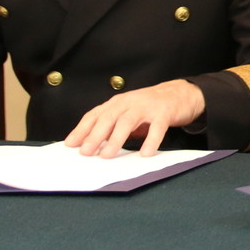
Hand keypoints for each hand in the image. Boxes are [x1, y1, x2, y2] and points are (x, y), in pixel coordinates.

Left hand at [64, 79, 205, 157]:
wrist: (179, 94)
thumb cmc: (149, 108)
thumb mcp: (127, 114)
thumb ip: (112, 127)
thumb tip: (91, 146)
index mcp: (117, 103)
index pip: (95, 115)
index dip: (82, 129)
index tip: (70, 144)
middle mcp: (129, 102)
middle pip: (108, 118)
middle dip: (95, 135)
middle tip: (86, 152)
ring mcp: (147, 106)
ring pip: (127, 121)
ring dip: (116, 139)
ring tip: (107, 155)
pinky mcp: (164, 112)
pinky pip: (157, 127)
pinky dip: (151, 140)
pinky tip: (145, 153)